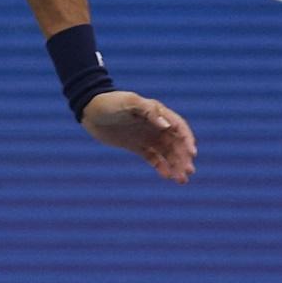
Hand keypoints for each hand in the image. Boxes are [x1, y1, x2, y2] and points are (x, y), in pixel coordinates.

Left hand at [80, 90, 196, 183]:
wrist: (89, 111)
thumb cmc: (110, 103)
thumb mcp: (129, 102)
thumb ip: (148, 111)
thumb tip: (167, 126)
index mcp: (157, 113)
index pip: (178, 128)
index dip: (187, 140)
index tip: (191, 153)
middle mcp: (156, 126)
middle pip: (176, 143)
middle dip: (184, 158)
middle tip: (188, 172)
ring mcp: (147, 136)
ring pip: (167, 153)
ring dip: (176, 165)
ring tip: (181, 180)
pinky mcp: (138, 146)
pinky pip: (153, 158)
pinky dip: (161, 167)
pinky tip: (166, 176)